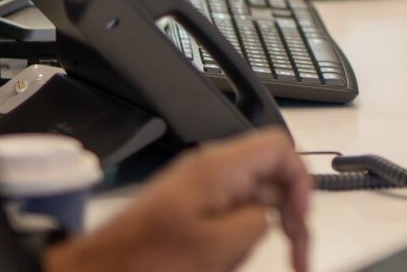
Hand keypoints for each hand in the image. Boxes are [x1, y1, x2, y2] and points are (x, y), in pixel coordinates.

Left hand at [47, 128, 311, 271]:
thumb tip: (270, 215)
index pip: (280, 148)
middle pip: (271, 175)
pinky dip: (239, 235)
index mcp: (218, 167)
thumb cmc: (147, 258)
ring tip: (240, 259)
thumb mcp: (218, 245)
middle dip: (287, 213)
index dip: (301, 181)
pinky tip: (226, 258)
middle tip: (296, 252)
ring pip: (253, 198)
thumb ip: (257, 221)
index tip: (302, 217)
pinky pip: (231, 212)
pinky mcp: (191, 205)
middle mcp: (210, 169)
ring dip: (260, 231)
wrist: (103, 269)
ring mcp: (200, 186)